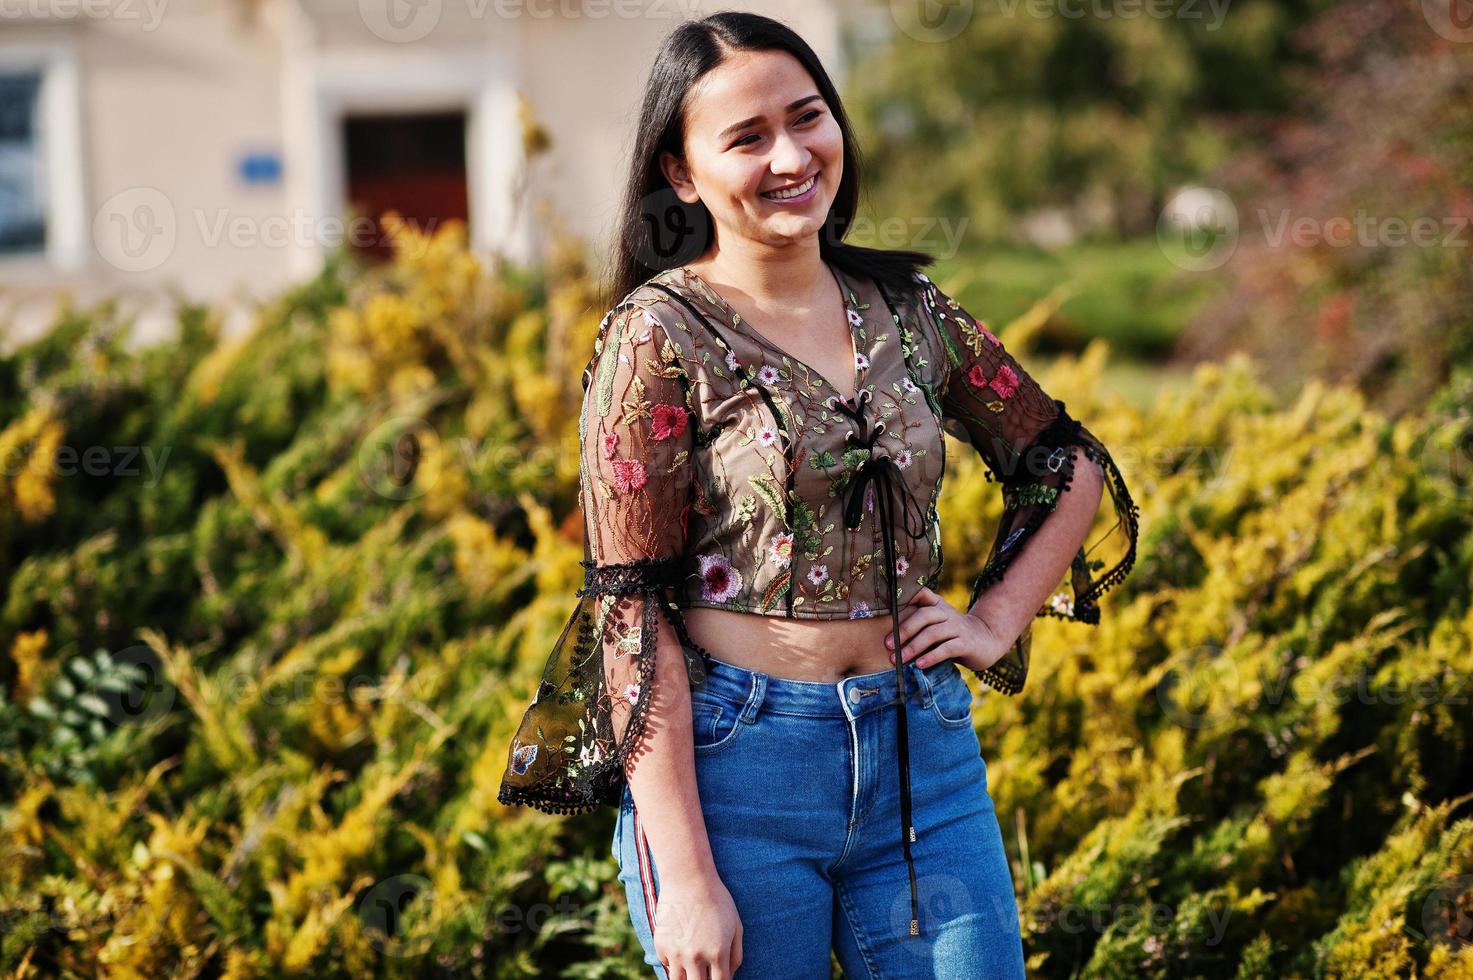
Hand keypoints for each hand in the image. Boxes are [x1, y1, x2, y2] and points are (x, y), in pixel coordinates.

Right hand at [653, 870, 743, 979]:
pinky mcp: (661, 945)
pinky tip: (679, 947)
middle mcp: (695, 956)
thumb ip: (736, 955)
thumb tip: (730, 976)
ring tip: (691, 968)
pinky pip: (666, 964)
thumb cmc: (716, 899)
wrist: (687, 878)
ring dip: (686, 977)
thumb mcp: (736, 925)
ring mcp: (676, 952)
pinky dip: (673, 961)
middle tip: (704, 973)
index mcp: (717, 953)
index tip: (718, 978)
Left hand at [885, 586, 1010, 674]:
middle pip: (924, 615)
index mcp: (937, 605)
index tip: (886, 607)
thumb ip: (918, 625)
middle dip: (904, 630)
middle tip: (888, 645)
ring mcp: (958, 627)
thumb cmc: (952, 635)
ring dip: (913, 647)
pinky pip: (946, 649)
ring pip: (933, 633)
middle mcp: (947, 613)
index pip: (921, 595)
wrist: (986, 640)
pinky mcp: (966, 643)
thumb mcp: (936, 624)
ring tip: (899, 660)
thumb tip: (888, 638)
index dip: (905, 597)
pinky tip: (919, 665)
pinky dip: (931, 656)